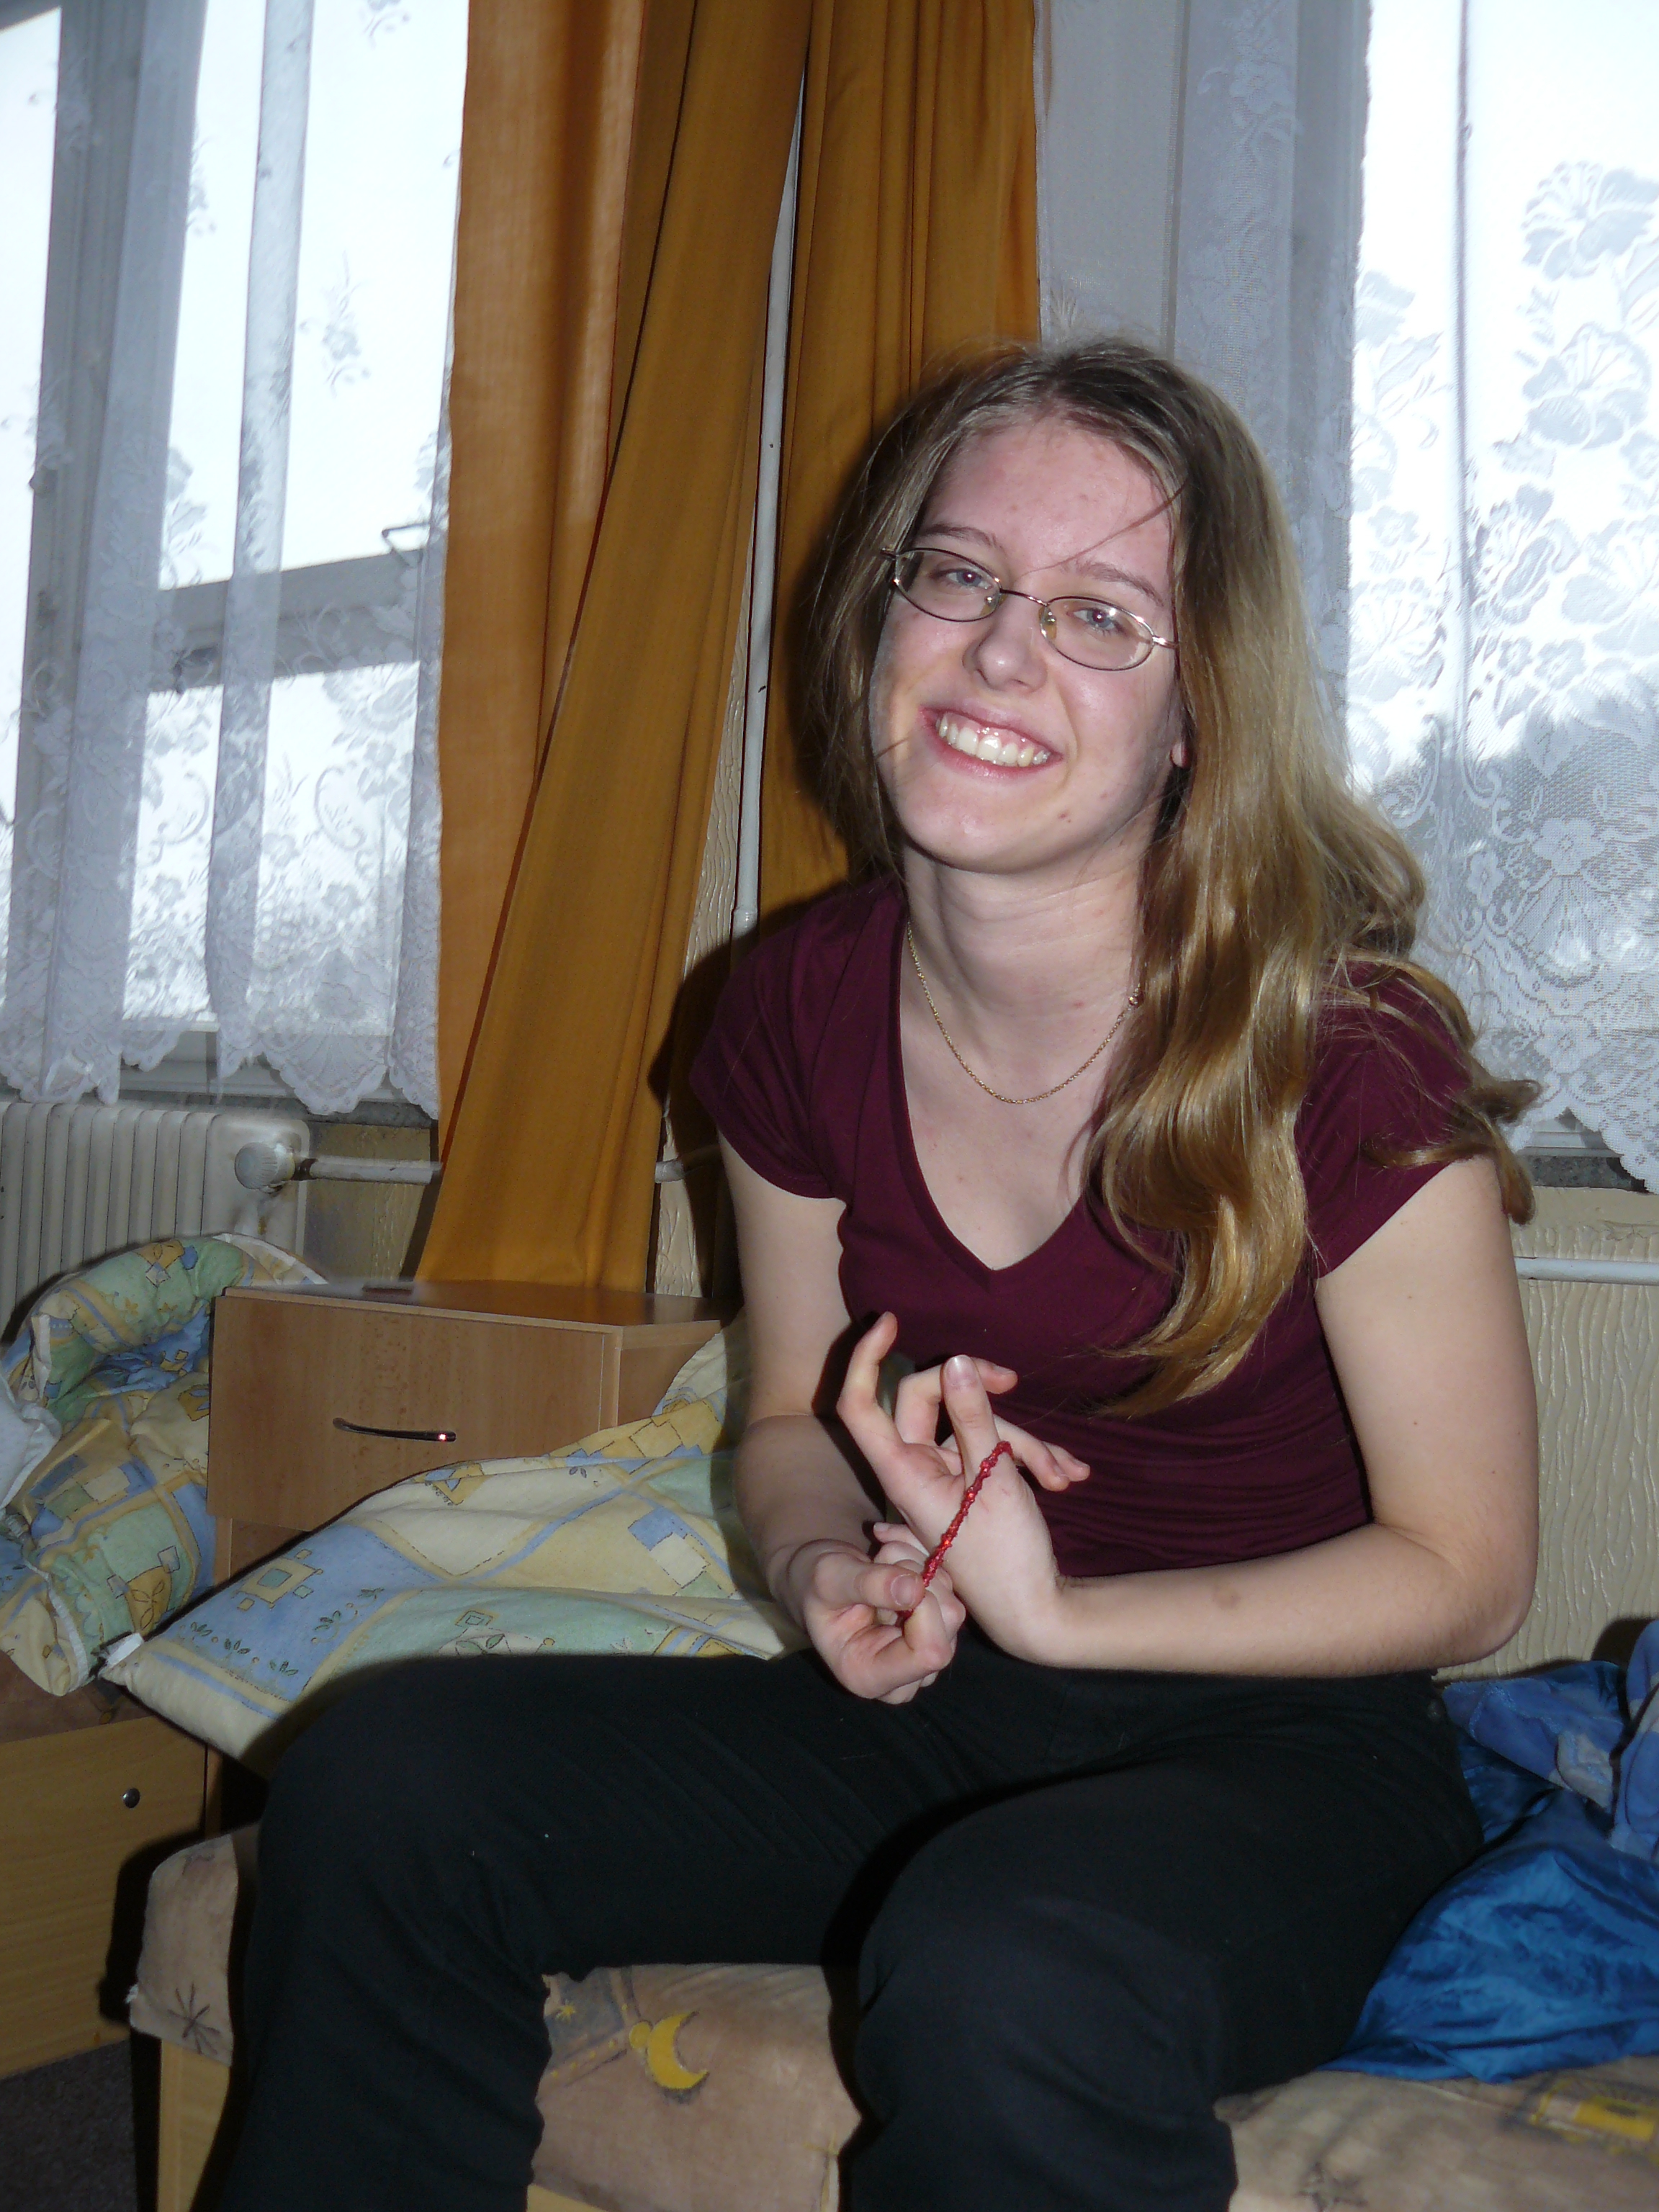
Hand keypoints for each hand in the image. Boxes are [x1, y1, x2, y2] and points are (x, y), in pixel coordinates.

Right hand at [780, 1534, 965, 1704]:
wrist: (821, 1579)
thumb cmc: (815, 1584)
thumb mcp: (829, 1578)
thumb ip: (867, 1584)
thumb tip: (914, 1589)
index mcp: (870, 1676)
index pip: (929, 1653)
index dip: (923, 1607)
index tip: (894, 1576)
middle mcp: (905, 1675)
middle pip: (948, 1626)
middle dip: (919, 1578)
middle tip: (881, 1556)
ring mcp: (924, 1652)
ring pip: (953, 1605)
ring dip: (921, 1566)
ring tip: (883, 1555)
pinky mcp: (938, 1629)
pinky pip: (952, 1590)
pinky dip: (928, 1562)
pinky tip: (896, 1556)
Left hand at [837, 1314, 1086, 1661]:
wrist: (1034, 1612)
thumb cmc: (1005, 1554)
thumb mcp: (993, 1479)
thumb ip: (973, 1418)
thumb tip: (957, 1361)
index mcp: (902, 1470)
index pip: (862, 1405)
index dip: (867, 1360)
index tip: (891, 1322)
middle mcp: (916, 1468)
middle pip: (934, 1402)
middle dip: (985, 1398)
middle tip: (1016, 1382)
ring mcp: (944, 1475)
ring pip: (975, 1426)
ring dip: (1024, 1442)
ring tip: (1064, 1475)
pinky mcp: (971, 1483)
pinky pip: (993, 1450)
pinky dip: (1030, 1459)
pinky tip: (1068, 1477)